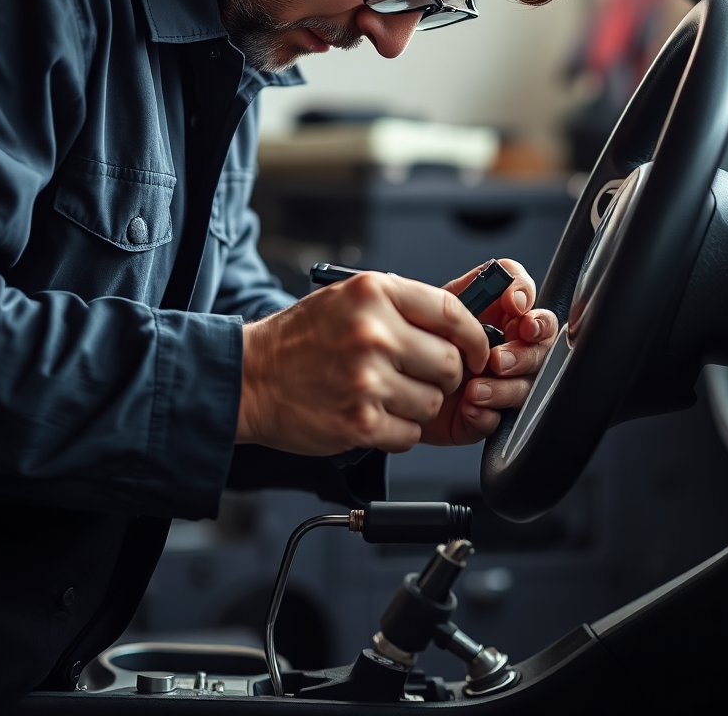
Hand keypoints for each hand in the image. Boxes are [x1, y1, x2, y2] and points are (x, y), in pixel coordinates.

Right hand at [237, 272, 487, 454]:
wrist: (251, 377)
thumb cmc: (302, 338)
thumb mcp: (351, 298)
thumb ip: (404, 306)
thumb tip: (463, 327)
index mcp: (374, 293)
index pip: (452, 313)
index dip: (474, 338)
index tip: (476, 351)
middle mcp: (372, 332)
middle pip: (449, 364)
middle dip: (442, 376)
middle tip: (417, 376)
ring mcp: (365, 379)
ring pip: (433, 402)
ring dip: (417, 406)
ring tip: (385, 394)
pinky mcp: (359, 421)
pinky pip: (409, 434)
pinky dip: (398, 431)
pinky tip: (373, 415)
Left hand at [419, 259, 558, 445]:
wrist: (389, 379)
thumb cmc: (414, 335)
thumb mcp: (438, 305)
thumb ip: (476, 289)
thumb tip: (509, 291)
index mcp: (499, 316)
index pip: (533, 307)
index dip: (534, 311)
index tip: (518, 313)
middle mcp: (507, 347)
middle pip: (540, 349)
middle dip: (524, 355)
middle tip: (498, 360)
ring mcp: (500, 383)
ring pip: (526, 387)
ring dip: (505, 388)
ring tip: (474, 389)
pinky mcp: (487, 416)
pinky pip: (500, 420)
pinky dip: (487, 415)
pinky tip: (470, 408)